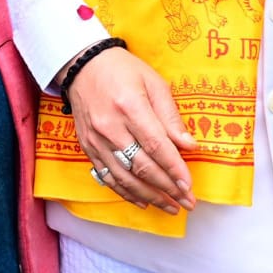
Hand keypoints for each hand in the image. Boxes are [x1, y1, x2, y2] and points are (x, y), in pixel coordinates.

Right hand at [58, 47, 197, 215]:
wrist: (82, 65)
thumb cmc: (123, 70)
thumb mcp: (153, 82)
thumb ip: (170, 116)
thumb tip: (189, 146)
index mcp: (130, 106)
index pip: (156, 145)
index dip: (174, 168)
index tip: (189, 185)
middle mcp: (111, 126)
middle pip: (142, 166)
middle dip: (168, 188)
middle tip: (188, 202)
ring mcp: (96, 140)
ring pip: (125, 177)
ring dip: (150, 196)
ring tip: (171, 207)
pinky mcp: (87, 147)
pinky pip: (108, 177)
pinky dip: (127, 193)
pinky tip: (144, 201)